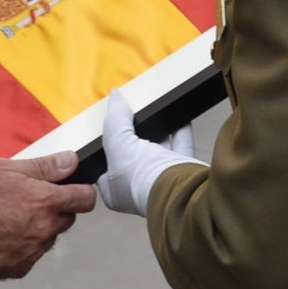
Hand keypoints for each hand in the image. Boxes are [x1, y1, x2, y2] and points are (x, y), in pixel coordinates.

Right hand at [0, 151, 96, 280]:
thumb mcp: (8, 168)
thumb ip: (45, 167)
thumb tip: (70, 161)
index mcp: (47, 202)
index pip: (85, 199)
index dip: (81, 192)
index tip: (74, 190)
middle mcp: (45, 229)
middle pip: (67, 219)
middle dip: (54, 210)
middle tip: (27, 202)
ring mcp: (33, 251)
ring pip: (47, 238)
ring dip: (37, 230)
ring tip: (7, 219)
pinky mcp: (18, 268)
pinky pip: (29, 256)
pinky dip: (21, 248)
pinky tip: (0, 237)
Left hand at [96, 91, 199, 215]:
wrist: (180, 192)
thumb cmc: (143, 179)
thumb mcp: (118, 144)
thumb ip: (115, 119)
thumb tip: (115, 96)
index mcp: (114, 188)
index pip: (104, 161)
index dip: (104, 142)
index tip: (107, 122)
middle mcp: (137, 186)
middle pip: (132, 152)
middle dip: (133, 132)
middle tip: (131, 110)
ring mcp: (161, 179)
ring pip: (157, 148)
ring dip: (156, 130)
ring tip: (152, 108)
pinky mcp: (183, 172)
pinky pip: (180, 146)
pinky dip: (180, 131)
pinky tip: (178, 116)